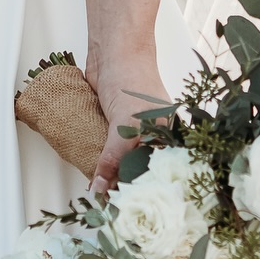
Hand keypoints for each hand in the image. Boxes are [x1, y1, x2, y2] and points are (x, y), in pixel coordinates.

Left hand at [86, 44, 168, 197]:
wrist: (113, 47)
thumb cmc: (132, 77)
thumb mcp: (127, 123)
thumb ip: (115, 156)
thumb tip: (102, 187)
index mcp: (167, 138)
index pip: (155, 175)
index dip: (141, 192)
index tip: (123, 211)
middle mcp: (153, 136)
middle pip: (137, 170)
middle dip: (123, 187)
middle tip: (106, 207)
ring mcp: (132, 131)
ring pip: (120, 161)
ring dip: (108, 175)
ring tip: (97, 195)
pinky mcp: (113, 124)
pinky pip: (106, 148)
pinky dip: (99, 159)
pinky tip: (92, 172)